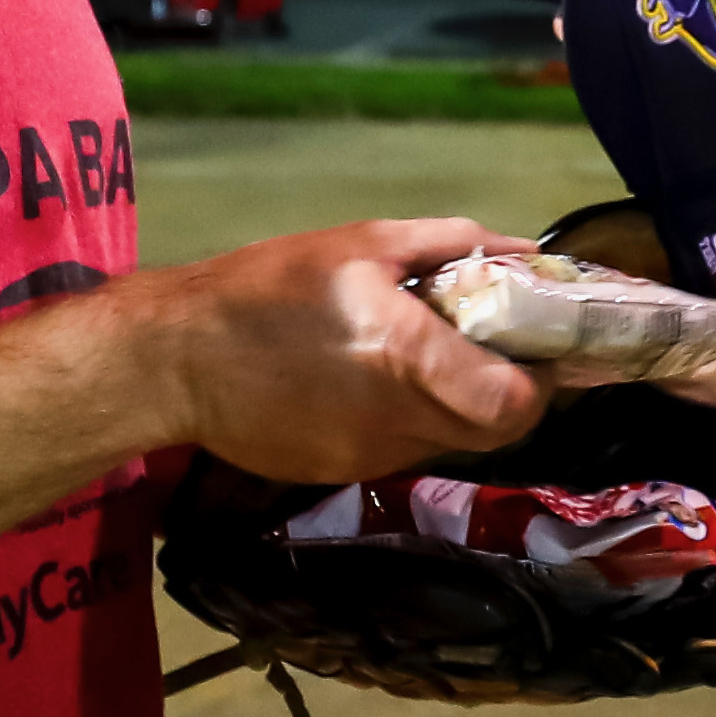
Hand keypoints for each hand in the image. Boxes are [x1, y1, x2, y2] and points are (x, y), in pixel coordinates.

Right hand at [110, 218, 547, 481]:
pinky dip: (414, 418)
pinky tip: (377, 380)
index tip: (540, 346)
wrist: (173, 361)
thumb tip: (527, 248)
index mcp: (407, 356)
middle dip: (512, 393)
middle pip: (497, 431)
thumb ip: (454, 243)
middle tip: (498, 347)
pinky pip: (406, 450)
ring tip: (432, 354)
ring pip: (453, 442)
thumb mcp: (362, 242)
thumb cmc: (267, 288)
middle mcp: (398, 420)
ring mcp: (371, 457)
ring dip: (462, 405)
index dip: (542, 380)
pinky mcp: (344, 474)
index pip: (515, 403)